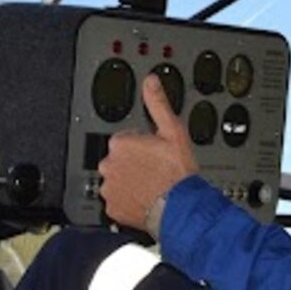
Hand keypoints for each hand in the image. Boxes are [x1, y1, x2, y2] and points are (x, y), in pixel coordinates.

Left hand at [98, 74, 197, 230]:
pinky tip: (144, 199)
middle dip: (132, 164)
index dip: (141, 145)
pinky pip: (116, 202)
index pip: (124, 140)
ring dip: (129, 183)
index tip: (153, 153)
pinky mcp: (112, 209)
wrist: (181, 208)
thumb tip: (150, 81)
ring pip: (116, 181)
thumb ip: (158, 104)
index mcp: (120, 143)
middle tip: (153, 170)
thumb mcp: (173, 130)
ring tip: (151, 186)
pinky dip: (127, 201)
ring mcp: (109, 188)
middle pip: (118, 160)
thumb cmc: (178, 172)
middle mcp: (109, 165)